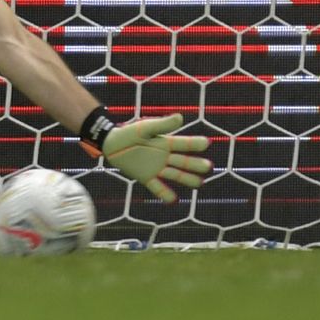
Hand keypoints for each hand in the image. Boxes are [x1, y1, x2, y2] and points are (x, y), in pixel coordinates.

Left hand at [97, 114, 212, 202]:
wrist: (111, 144)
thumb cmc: (129, 133)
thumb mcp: (145, 128)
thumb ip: (162, 125)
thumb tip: (181, 118)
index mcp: (165, 142)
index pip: (183, 144)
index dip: (194, 143)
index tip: (206, 143)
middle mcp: (165, 156)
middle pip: (183, 162)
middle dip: (195, 164)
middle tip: (208, 167)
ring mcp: (157, 168)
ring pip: (175, 175)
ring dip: (187, 179)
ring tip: (199, 183)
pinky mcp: (146, 177)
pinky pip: (158, 188)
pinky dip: (165, 194)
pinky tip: (174, 201)